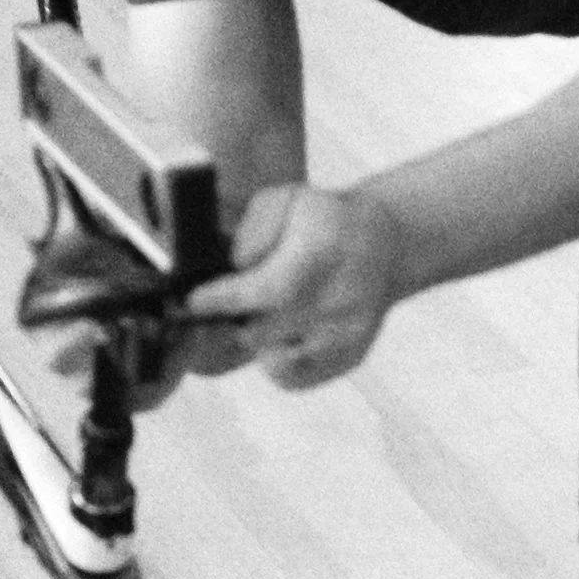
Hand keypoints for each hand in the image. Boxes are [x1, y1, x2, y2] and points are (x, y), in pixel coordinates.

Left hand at [182, 182, 406, 390]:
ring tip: (269, 310)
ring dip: (256, 337)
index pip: (268, 290)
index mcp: (325, 254)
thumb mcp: (285, 200)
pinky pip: (291, 378)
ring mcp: (348, 335)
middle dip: (236, 317)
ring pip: (272, 358)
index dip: (224, 299)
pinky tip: (282, 333)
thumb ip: (252, 230)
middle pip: (263, 329)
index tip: (194, 300)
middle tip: (237, 298)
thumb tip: (233, 267)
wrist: (384, 245)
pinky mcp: (350, 358)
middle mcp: (343, 299)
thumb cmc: (323, 220)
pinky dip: (274, 360)